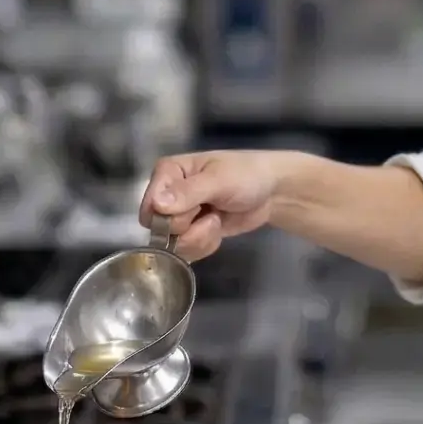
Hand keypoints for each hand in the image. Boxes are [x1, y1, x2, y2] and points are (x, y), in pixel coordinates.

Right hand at [138, 151, 283, 258]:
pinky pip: (186, 251)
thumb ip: (188, 192)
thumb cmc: (247, 175)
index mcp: (168, 172)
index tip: (197, 208)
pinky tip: (217, 229)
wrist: (272, 192)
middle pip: (159, 228)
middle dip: (189, 227)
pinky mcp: (191, 232)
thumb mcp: (219, 180)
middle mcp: (167, 193)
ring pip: (172, 244)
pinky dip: (205, 244)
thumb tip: (157, 205)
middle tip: (211, 212)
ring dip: (200, 237)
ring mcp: (178, 215)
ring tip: (217, 219)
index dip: (170, 216)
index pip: (150, 205)